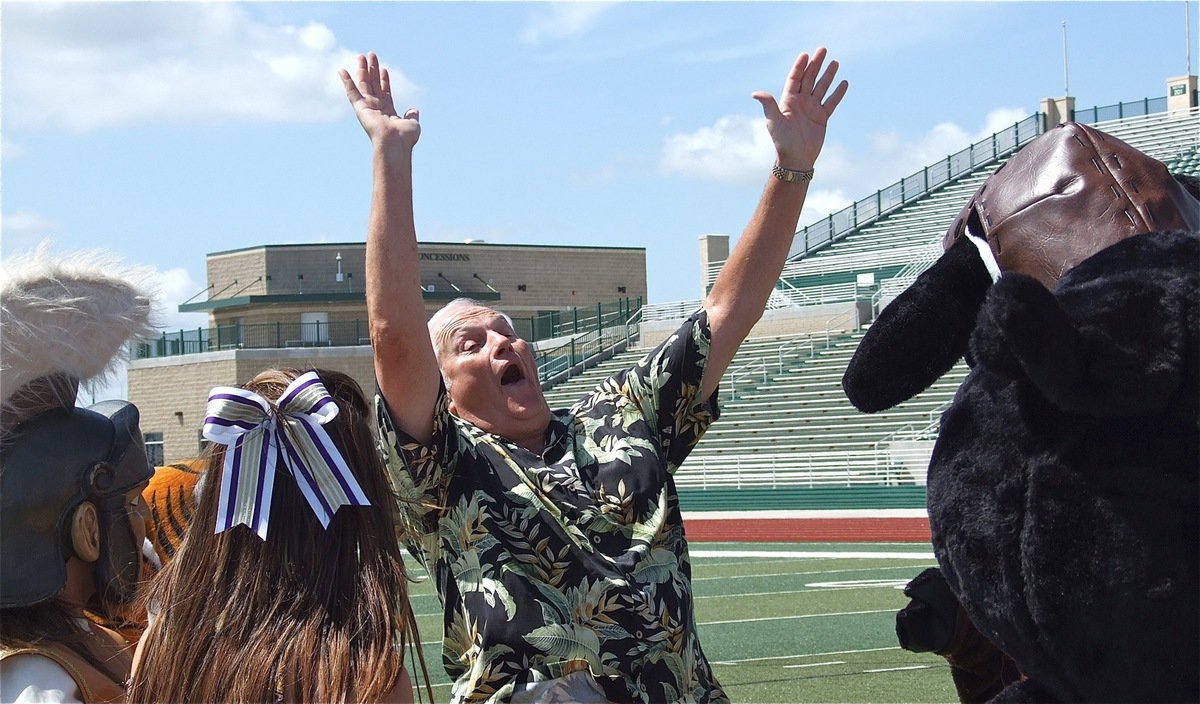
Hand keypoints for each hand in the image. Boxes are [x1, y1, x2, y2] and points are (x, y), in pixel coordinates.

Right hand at [339, 52, 419, 153]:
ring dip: (363, 69)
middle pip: (374, 84)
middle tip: (372, 55)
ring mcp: (367, 107)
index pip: (385, 92)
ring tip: (361, 55)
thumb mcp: (413, 124)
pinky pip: (351, 92)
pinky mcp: (359, 107)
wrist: (395, 143)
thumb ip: (412, 115)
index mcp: (388, 111)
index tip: (384, 69)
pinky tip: (342, 70)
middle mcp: (377, 108)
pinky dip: (346, 81)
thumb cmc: (405, 138)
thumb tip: (414, 110)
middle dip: (373, 69)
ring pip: (364, 84)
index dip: (384, 80)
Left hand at [752, 47, 847, 169]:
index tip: (805, 54)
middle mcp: (800, 102)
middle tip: (823, 49)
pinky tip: (844, 83)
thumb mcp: (774, 122)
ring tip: (835, 62)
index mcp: (788, 101)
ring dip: (828, 75)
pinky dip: (838, 93)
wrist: (796, 159)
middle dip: (816, 64)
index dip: (800, 66)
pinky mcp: (822, 118)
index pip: (795, 79)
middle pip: (809, 78)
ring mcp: (812, 109)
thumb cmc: (782, 141)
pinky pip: (831, 102)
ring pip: (821, 88)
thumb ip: (769, 105)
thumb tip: (755, 93)